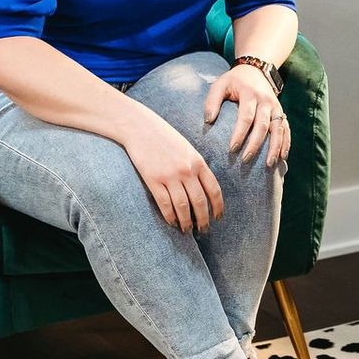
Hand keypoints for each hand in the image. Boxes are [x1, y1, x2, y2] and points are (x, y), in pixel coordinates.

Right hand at [121, 110, 225, 232]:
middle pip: (200, 202)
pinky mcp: (153, 180)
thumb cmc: (164, 137)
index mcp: (198, 161)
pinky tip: (172, 223)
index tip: (218, 218)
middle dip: (204, 219)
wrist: (140, 127)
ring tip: (187, 230)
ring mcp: (170, 175)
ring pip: (183, 206)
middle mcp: (187, 170)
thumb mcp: (187, 148)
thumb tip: (203, 190)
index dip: (218, 207)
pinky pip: (165, 204)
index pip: (214, 189)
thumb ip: (196, 167)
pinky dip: (170, 216)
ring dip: (187, 222)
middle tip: (203, 230)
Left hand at [204, 63, 289, 165]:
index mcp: (250, 94)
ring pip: (278, 129)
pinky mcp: (281, 112)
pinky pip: (286, 129)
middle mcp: (265, 101)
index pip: (246, 117)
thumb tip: (208, 121)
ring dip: (274, 148)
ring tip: (269, 164)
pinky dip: (285, 143)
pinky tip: (282, 157)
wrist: (255, 70)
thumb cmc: (234, 81)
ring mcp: (276, 107)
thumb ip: (212, 101)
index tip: (232, 149)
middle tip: (246, 160)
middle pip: (263, 126)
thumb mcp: (220, 85)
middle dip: (255, 144)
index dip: (240, 134)